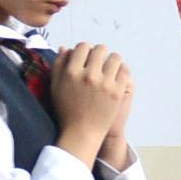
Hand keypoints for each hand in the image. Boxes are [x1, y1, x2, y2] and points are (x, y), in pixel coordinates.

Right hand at [51, 43, 132, 158]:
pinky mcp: (117, 91)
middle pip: (100, 49)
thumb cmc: (66, 110)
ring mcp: (104, 83)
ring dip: (112, 61)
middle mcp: (88, 75)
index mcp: (71, 72)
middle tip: (99, 63)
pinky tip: (117, 76)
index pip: (83, 46)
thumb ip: (59, 65)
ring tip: (109, 69)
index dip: (86, 49)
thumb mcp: (55, 87)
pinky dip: (122, 71)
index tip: (87, 57)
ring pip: (115, 57)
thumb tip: (66, 47)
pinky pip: (124, 70)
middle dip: (100, 54)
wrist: (82, 132)